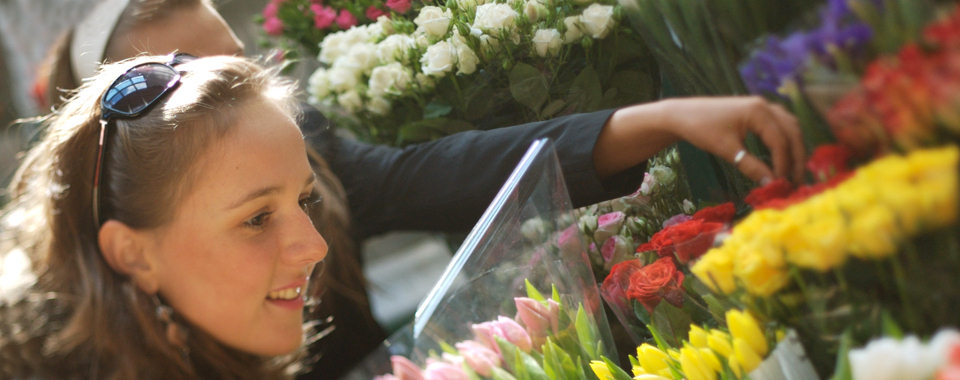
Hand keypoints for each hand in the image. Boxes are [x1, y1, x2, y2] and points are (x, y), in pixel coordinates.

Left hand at [657, 96, 805, 183]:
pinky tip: (784, 158)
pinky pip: (780, 125)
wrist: (682, 114)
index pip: (781, 141)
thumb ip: (751, 167)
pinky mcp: (757, 112)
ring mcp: (763, 107)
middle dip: (797, 158)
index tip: (783, 185)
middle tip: (797, 183)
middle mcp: (765, 106)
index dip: (784, 165)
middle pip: (792, 133)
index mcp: (758, 111)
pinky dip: (785, 141)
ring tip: (793, 173)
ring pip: (790, 128)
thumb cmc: (701, 129)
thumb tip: (772, 184)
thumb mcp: (727, 150)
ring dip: (794, 149)